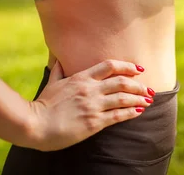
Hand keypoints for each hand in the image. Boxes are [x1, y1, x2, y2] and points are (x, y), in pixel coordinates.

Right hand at [25, 59, 153, 151]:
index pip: (109, 66)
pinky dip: (131, 112)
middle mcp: (90, 89)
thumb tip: (58, 59)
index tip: (138, 69)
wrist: (35, 123)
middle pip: (121, 81)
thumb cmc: (43, 104)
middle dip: (138, 84)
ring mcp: (92, 105)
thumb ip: (58, 70)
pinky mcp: (94, 122)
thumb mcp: (52, 83)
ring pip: (123, 98)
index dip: (127, 66)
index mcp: (81, 77)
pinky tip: (138, 112)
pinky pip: (118, 115)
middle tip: (148, 88)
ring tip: (148, 100)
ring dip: (139, 98)